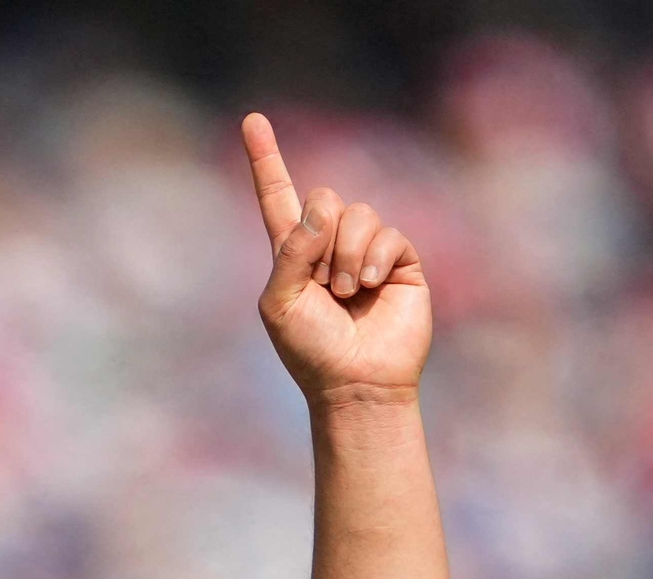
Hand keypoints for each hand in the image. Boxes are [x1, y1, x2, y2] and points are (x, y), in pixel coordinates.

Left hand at [243, 111, 432, 406]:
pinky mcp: (400, 261)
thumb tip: (325, 207)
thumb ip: (291, 250)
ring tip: (348, 293)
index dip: (266, 159)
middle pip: (324, 197)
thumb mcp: (281, 302)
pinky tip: (371, 287)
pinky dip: (375, 259)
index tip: (252, 120)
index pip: (278, 196)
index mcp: (293, 252)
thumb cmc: (311, 351)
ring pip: (358, 213)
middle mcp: (330, 244)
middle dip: (322, 238)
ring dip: (348, 255)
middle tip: (325, 286)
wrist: (356, 383)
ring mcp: (367, 251)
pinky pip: (388, 234)